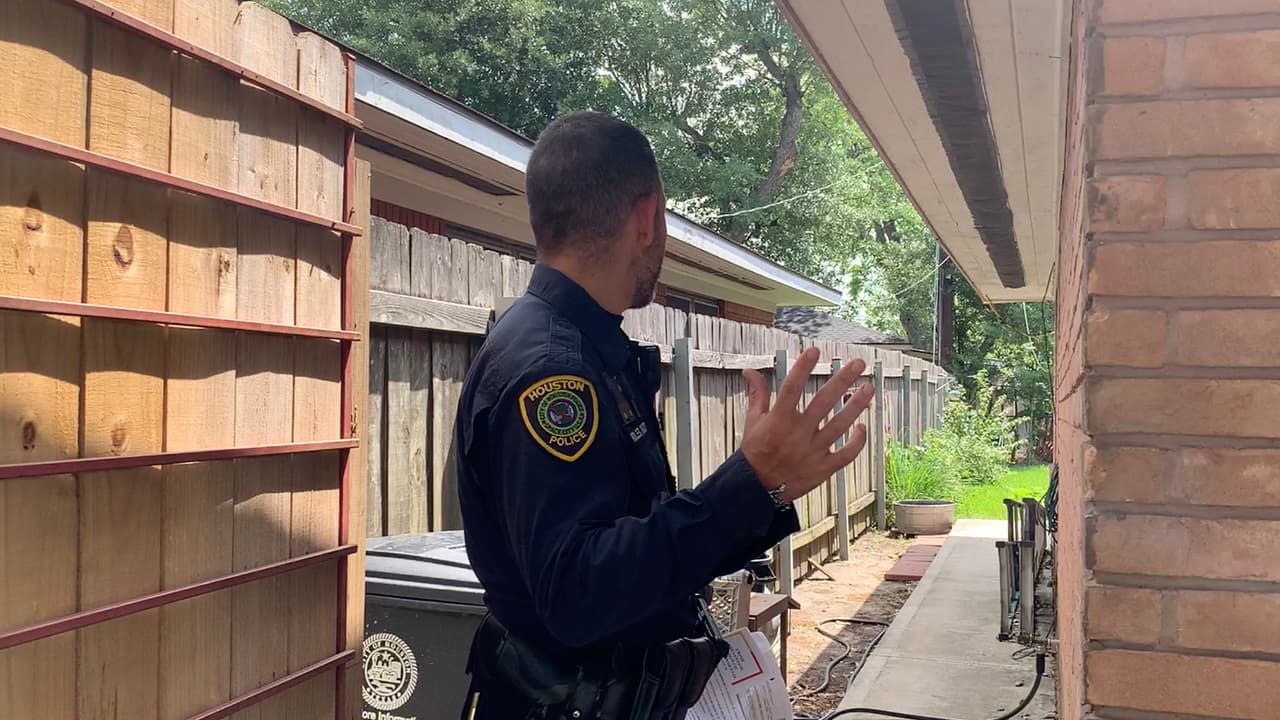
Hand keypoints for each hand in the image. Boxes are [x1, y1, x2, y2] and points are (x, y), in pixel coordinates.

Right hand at [740, 347, 873, 501]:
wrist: (757, 487)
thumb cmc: (756, 451)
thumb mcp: (753, 421)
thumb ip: (757, 394)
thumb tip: (750, 370)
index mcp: (778, 420)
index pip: (791, 388)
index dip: (802, 368)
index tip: (814, 350)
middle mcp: (797, 434)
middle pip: (823, 402)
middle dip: (842, 380)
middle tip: (857, 363)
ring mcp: (812, 451)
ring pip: (839, 426)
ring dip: (856, 406)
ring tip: (868, 388)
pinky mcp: (823, 468)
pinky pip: (846, 454)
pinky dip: (857, 442)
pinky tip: (862, 426)